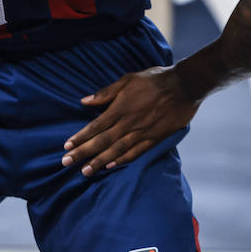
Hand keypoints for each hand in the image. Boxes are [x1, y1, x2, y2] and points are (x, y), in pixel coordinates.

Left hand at [61, 66, 199, 174]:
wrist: (184, 86)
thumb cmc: (154, 80)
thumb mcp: (127, 80)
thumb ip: (105, 93)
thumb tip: (84, 101)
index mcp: (120, 108)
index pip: (95, 126)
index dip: (80, 137)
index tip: (66, 146)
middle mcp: (129, 123)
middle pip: (102, 141)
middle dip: (83, 153)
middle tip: (67, 163)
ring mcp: (142, 132)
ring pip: (117, 150)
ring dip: (99, 161)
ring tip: (85, 171)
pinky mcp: (155, 138)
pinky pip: (136, 152)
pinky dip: (123, 160)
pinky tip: (111, 166)